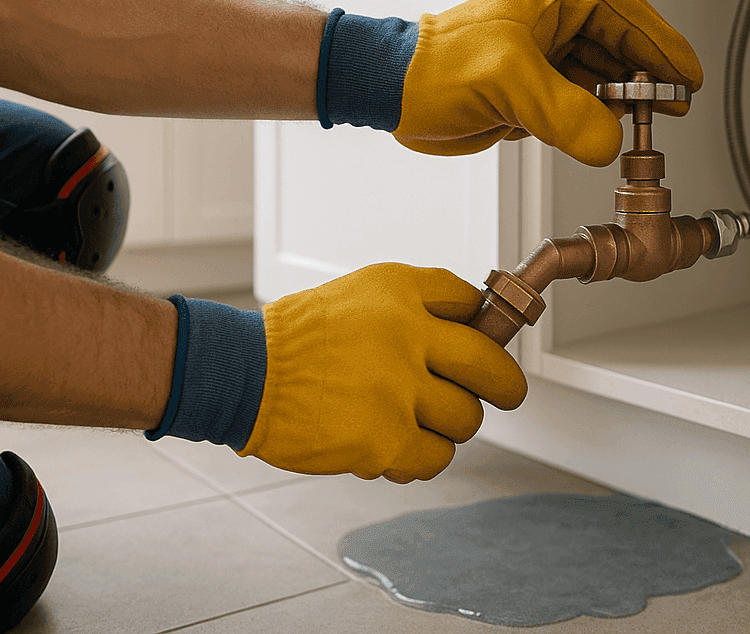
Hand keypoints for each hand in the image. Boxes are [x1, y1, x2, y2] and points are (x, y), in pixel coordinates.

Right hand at [239, 264, 526, 481]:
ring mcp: (396, 392)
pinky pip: (434, 458)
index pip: (474, 305)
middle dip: (504, 386)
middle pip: (492, 370)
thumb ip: (420, 301)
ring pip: (466, 420)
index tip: (488, 344)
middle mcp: (406, 339)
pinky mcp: (383, 439)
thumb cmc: (300, 337)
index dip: (490, 327)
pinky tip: (399, 444)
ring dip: (449, 425)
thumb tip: (475, 318)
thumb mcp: (363, 291)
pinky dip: (423, 457)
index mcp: (402, 297)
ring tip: (418, 419)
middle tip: (501, 392)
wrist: (245, 373)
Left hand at [394, 0, 702, 166]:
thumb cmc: (436, 66)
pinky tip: (609, 134)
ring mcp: (549, 61)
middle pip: (625, 48)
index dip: (663, 45)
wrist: (392, 93)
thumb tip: (608, 140)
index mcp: (557, 2)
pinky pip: (584, 106)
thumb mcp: (509, 83)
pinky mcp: (538, 94)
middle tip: (674, 106)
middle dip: (650, 78)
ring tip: (646, 122)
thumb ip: (565, 112)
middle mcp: (558, 27)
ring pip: (606, 80)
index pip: (628, 16)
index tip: (686, 75)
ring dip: (626, 103)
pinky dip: (599, 121)